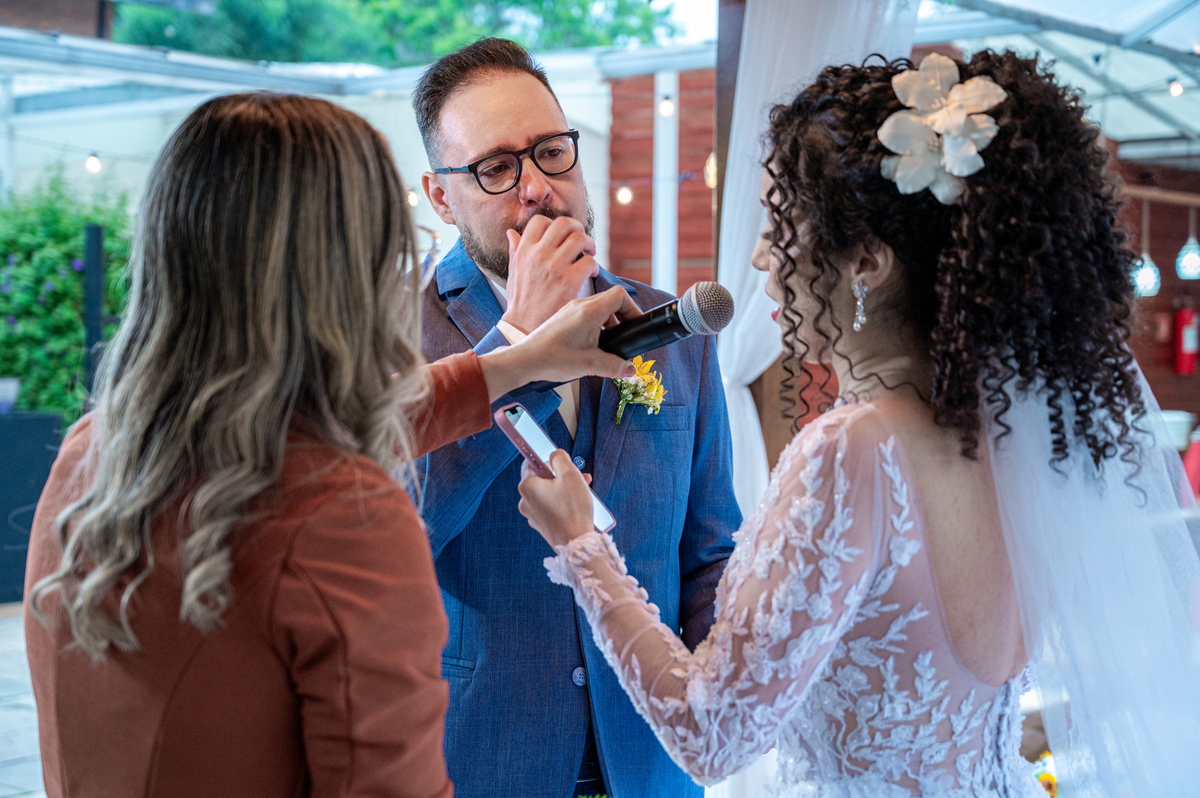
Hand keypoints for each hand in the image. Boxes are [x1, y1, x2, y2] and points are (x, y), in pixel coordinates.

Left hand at [478, 286, 642, 399]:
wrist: (525, 360)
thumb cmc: (552, 358)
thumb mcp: (589, 364)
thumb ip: (614, 366)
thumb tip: (630, 368)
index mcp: (589, 311)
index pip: (619, 295)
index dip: (632, 309)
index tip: (635, 325)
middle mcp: (580, 305)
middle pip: (610, 301)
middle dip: (622, 318)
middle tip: (624, 338)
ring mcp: (570, 309)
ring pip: (598, 308)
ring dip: (608, 323)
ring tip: (607, 344)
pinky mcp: (563, 317)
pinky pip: (586, 314)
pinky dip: (595, 326)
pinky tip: (591, 345)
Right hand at [502, 215, 597, 333]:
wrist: (524, 328)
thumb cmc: (520, 303)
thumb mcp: (513, 273)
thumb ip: (515, 251)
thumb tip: (511, 233)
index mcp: (524, 250)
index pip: (540, 220)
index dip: (554, 224)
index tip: (561, 236)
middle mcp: (538, 254)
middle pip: (564, 223)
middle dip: (577, 228)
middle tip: (581, 242)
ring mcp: (554, 266)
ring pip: (580, 238)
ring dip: (589, 244)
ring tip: (589, 255)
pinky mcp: (569, 281)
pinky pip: (589, 261)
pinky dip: (594, 266)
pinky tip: (590, 274)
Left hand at [518, 450, 594, 547]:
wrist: (576, 544)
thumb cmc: (573, 509)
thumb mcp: (570, 474)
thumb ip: (559, 458)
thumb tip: (554, 455)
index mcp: (527, 486)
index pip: (531, 462)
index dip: (547, 459)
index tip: (561, 463)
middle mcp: (525, 501)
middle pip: (542, 479)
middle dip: (561, 476)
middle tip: (580, 478)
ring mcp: (532, 515)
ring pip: (548, 494)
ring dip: (564, 489)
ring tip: (583, 492)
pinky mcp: (541, 526)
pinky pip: (550, 508)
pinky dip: (561, 504)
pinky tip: (576, 506)